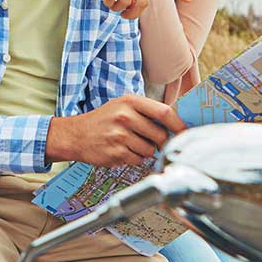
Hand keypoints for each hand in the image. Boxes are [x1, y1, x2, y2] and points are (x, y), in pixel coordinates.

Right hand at [46, 95, 187, 166]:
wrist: (76, 134)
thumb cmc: (103, 120)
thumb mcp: (123, 106)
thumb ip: (147, 112)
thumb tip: (176, 123)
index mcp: (130, 101)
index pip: (164, 112)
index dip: (179, 124)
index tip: (185, 132)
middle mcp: (124, 116)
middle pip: (160, 134)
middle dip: (162, 142)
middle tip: (155, 141)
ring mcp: (119, 135)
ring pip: (150, 150)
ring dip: (147, 151)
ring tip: (132, 144)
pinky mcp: (115, 153)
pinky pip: (138, 159)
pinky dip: (136, 158)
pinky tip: (124, 151)